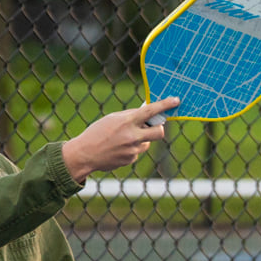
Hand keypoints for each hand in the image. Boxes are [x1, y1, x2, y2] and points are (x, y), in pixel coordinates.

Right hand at [62, 98, 180, 180]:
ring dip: (140, 139)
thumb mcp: (113, 118)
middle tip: (152, 126)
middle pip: (159, 132)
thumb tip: (148, 112)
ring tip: (122, 139)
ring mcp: (133, 150)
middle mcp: (133, 136)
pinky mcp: (131, 159)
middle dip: (158, 128)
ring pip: (147, 142)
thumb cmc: (98, 132)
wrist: (85, 154)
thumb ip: (131, 116)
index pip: (151, 111)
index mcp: (127, 121)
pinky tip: (117, 149)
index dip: (165, 105)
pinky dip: (131, 149)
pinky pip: (137, 152)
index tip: (176, 100)